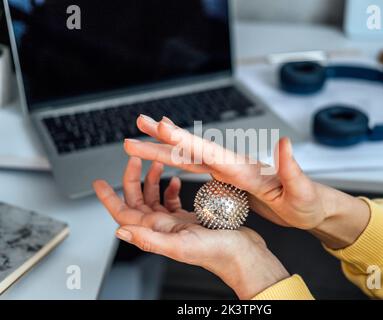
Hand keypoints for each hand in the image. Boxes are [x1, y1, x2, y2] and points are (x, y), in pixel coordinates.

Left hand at [93, 157, 288, 298]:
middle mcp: (162, 227)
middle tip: (135, 160)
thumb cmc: (216, 253)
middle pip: (137, 201)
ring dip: (152, 180)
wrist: (242, 254)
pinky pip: (172, 201)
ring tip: (156, 164)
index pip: (124, 214)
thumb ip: (149, 239)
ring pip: (154, 198)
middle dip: (132, 180)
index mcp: (157, 232)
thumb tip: (119, 231)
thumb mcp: (180, 246)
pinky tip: (177, 181)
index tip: (99, 183)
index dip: (109, 199)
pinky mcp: (188, 218)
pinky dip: (171, 188)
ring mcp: (174, 223)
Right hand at [123, 115, 369, 248]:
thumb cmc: (308, 202)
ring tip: (139, 143)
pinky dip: (178, 162)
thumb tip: (285, 142)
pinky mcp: (228, 181)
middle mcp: (233, 165)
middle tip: (137, 126)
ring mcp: (229, 172)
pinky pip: (197, 170)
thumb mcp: (302, 190)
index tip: (160, 126)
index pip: (209, 151)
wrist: (312, 208)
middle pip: (192, 150)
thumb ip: (291, 168)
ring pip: (189, 159)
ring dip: (163, 150)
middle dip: (162, 139)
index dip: (184, 139)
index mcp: (244, 168)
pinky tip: (168, 159)